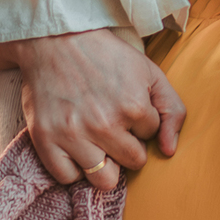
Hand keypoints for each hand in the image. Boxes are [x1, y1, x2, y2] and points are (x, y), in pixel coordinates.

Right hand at [16, 29, 186, 191]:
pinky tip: (76, 147)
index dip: (141, 121)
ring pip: (105, 179)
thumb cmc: (105, 55)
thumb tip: (169, 151)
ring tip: (97, 142)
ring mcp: (73, 135)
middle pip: (133, 162)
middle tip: (113, 123)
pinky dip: (74, 167)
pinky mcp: (46, 140)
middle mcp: (104, 125)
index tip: (126, 105)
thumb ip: (172, 110)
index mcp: (134, 107)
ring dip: (105, 163)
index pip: (151, 136)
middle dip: (129, 145)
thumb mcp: (149, 71)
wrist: (55, 39)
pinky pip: (68, 178)